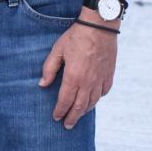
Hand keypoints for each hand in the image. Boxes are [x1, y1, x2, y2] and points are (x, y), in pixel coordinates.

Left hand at [39, 14, 117, 129]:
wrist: (100, 25)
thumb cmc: (76, 36)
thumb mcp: (58, 50)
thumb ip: (49, 68)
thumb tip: (43, 84)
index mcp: (73, 77)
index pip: (65, 101)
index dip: (60, 111)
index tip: (56, 117)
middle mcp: (88, 82)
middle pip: (79, 107)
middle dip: (72, 117)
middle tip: (67, 125)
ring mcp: (100, 79)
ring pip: (93, 102)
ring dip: (84, 111)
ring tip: (79, 115)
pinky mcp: (109, 74)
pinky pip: (104, 92)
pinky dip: (98, 98)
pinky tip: (93, 99)